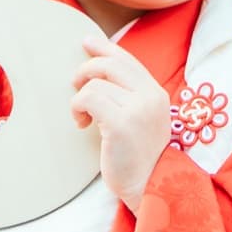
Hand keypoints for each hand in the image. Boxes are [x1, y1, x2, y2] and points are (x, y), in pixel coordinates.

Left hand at [70, 34, 171, 211]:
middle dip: (86, 69)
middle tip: (74, 84)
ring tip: (82, 117)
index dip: (105, 48)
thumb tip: (98, 73)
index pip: (128, 60)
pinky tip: (82, 125)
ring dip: (80, 98)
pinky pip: (89, 98)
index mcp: (157, 94)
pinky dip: (78, 108)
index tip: (87, 42)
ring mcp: (138, 109)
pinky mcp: (121, 123)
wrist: (152, 189)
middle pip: (110, 64)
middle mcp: (151, 97)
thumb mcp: (141, 121)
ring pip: (96, 83)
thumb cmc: (141, 160)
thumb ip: (129, 98)